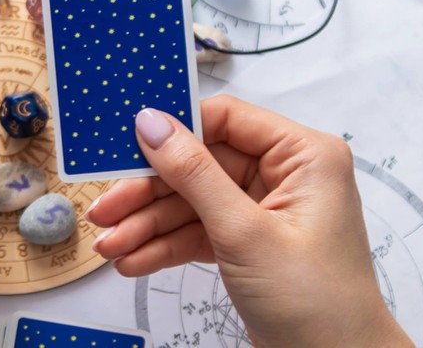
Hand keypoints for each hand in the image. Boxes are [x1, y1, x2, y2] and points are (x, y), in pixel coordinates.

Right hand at [87, 96, 410, 347]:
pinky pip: (200, 231)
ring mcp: (266, 210)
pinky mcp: (251, 243)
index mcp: (303, 155)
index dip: (174, 130)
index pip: (226, 119)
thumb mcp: (245, 233)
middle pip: (201, 164)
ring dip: (149, 225)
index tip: (126, 143)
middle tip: (105, 210)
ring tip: (110, 246)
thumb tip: (152, 123)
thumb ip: (194, 175)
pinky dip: (167, 246)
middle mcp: (287, 174)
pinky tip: (133, 260)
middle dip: (150, 192)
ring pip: (194, 202)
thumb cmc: (317, 301)